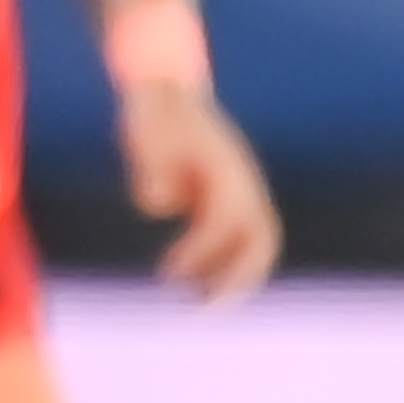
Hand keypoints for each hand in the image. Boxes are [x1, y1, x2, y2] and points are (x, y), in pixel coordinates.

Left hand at [124, 75, 281, 302]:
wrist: (164, 90)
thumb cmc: (153, 112)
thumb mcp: (143, 132)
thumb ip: (150, 167)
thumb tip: (157, 203)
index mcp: (229, 169)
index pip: (227, 221)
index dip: (203, 251)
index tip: (169, 273)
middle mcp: (242, 184)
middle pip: (261, 242)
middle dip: (238, 280)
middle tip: (204, 312)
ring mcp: (236, 193)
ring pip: (250, 246)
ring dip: (229, 279)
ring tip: (195, 307)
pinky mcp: (222, 201)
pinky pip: (229, 242)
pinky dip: (212, 264)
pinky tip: (177, 275)